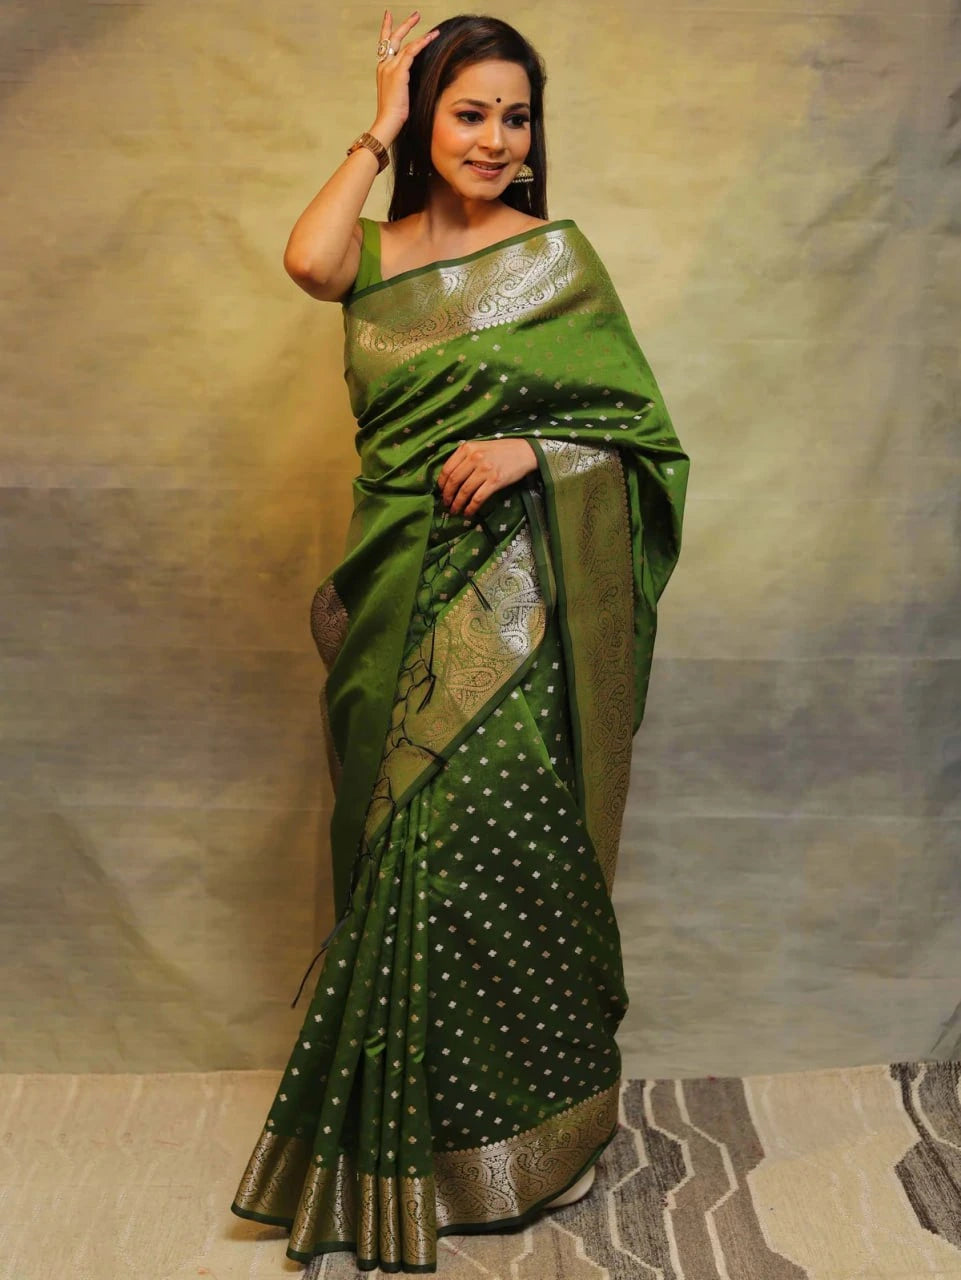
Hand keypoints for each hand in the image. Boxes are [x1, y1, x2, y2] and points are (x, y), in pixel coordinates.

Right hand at [372, 11, 439, 143]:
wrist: (388, 122)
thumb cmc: (394, 114)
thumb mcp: (399, 94)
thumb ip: (404, 82)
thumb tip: (416, 78)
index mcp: (383, 70)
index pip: (385, 45)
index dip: (387, 29)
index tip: (389, 17)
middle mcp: (384, 65)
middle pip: (393, 38)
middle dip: (405, 25)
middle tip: (416, 15)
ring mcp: (390, 68)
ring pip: (406, 44)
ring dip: (421, 35)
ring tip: (434, 31)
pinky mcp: (398, 72)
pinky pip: (412, 52)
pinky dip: (422, 43)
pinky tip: (431, 38)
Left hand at [437, 438, 537, 517]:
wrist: (525, 452)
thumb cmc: (502, 450)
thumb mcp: (480, 447)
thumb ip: (465, 457)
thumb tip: (450, 477)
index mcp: (468, 448)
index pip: (447, 468)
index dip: (441, 483)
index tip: (441, 491)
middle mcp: (475, 457)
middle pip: (454, 481)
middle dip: (447, 496)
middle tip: (446, 504)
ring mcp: (485, 469)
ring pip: (464, 491)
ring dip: (457, 504)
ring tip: (455, 510)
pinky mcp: (495, 481)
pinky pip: (478, 498)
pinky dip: (471, 507)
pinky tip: (468, 512)